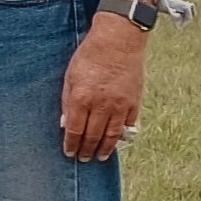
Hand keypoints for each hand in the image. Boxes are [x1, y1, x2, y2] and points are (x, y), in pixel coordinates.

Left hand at [61, 12, 149, 161]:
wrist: (118, 42)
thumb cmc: (89, 56)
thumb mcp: (70, 76)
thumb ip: (68, 101)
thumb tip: (66, 124)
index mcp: (82, 98)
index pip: (75, 130)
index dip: (72, 144)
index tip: (69, 152)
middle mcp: (102, 105)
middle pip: (94, 135)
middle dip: (88, 149)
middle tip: (84, 159)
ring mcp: (120, 105)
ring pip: (113, 134)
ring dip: (106, 148)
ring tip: (100, 156)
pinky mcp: (134, 101)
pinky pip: (128, 124)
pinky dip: (122, 135)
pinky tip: (116, 141)